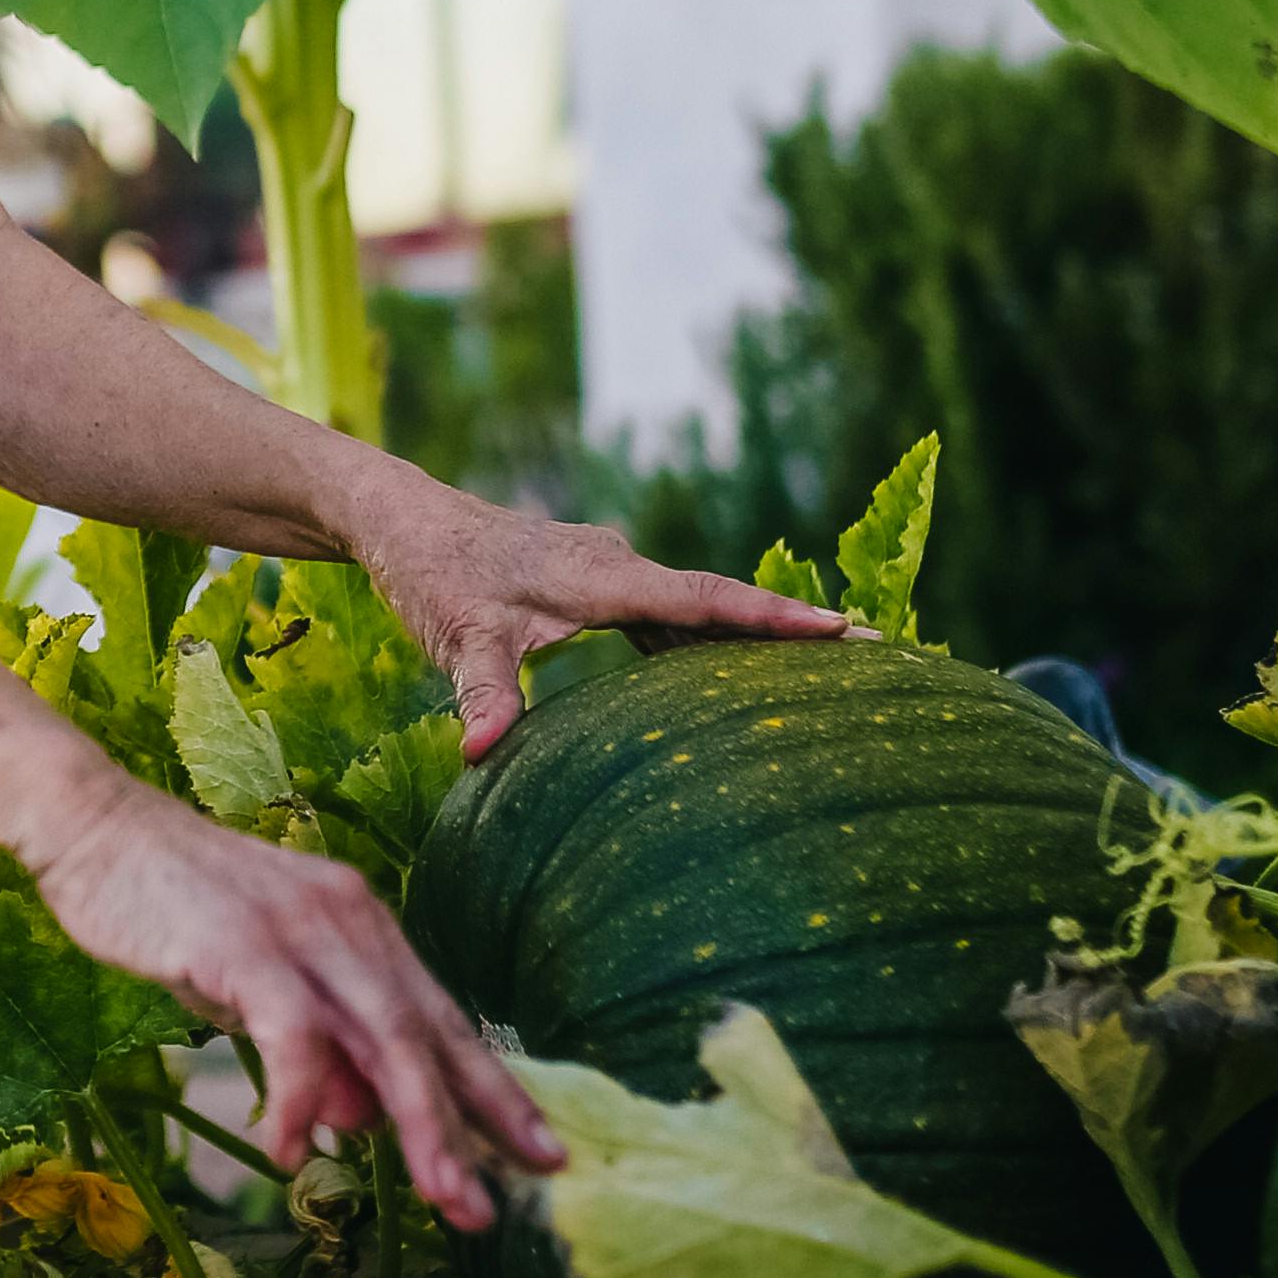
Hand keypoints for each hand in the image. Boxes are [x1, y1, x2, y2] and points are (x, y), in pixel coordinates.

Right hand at [18, 774, 552, 1228]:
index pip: (442, 1020)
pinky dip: (303, 1100)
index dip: (493, 1090)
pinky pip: (294, 1036)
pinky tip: (293, 1154)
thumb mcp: (257, 984)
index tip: (540, 1153)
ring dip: (421, 1126)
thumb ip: (318, 1043)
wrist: (96, 827)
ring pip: (387, 1038)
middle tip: (498, 1204)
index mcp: (362, 926)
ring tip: (443, 1199)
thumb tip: (361, 1120)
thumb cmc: (173, 907)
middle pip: (429, 1035)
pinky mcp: (247, 944)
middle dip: (473, 1125)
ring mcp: (302, 930)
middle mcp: (350, 922)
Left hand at [343, 472, 845, 757]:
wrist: (401, 522)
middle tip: (876, 651)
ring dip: (752, 634)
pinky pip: (668, 614)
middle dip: (791, 627)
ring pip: (696, 608)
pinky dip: (706, 638)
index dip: (771, 619)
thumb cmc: (431, 574)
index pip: (703, 600)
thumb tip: (480, 756)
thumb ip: (480, 694)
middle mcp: (620, 566)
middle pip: (719, 602)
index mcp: (604, 575)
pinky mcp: (598, 585)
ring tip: (831, 665)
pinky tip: (733, 673)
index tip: (841, 629)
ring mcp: (612, 572)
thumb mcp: (455, 637)